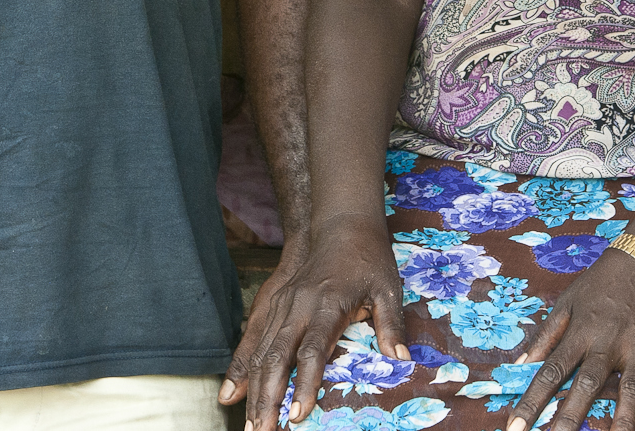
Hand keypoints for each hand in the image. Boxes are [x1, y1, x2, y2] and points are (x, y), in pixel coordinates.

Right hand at [222, 215, 407, 428]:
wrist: (343, 223)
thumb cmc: (369, 259)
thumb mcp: (387, 288)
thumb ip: (391, 325)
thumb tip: (401, 359)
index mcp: (326, 304)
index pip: (312, 351)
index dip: (305, 384)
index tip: (300, 414)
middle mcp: (297, 306)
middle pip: (276, 358)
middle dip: (267, 398)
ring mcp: (282, 304)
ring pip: (260, 353)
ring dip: (253, 391)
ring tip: (252, 426)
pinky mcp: (273, 304)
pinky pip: (253, 342)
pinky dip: (242, 371)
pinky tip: (233, 395)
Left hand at [505, 248, 634, 430]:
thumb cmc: (603, 282)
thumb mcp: (568, 301)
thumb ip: (546, 335)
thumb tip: (521, 365)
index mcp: (582, 332)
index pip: (551, 372)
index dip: (532, 402)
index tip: (515, 428)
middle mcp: (611, 343)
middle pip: (588, 385)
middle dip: (570, 417)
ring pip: (632, 388)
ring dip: (624, 420)